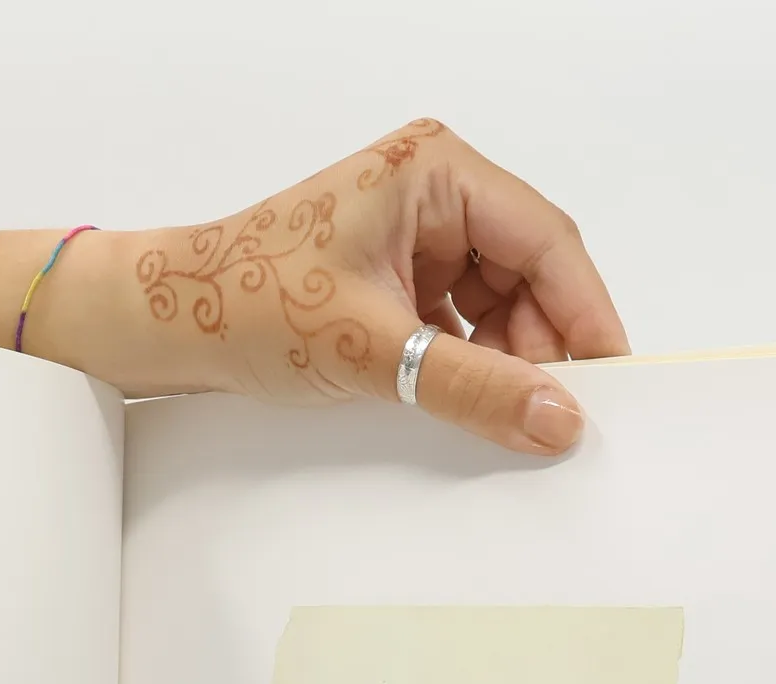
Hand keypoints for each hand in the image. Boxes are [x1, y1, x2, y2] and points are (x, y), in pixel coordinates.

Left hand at [91, 118, 628, 453]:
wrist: (162, 323)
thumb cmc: (244, 305)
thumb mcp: (374, 353)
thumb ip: (473, 387)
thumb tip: (557, 418)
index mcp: (437, 171)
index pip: (546, 243)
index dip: (586, 317)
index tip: (613, 382)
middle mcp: (433, 192)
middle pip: (529, 275)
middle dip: (542, 347)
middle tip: (556, 418)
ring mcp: (413, 236)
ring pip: (497, 305)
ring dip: (504, 362)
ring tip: (505, 416)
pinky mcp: (393, 280)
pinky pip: (458, 324)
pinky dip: (469, 366)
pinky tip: (468, 404)